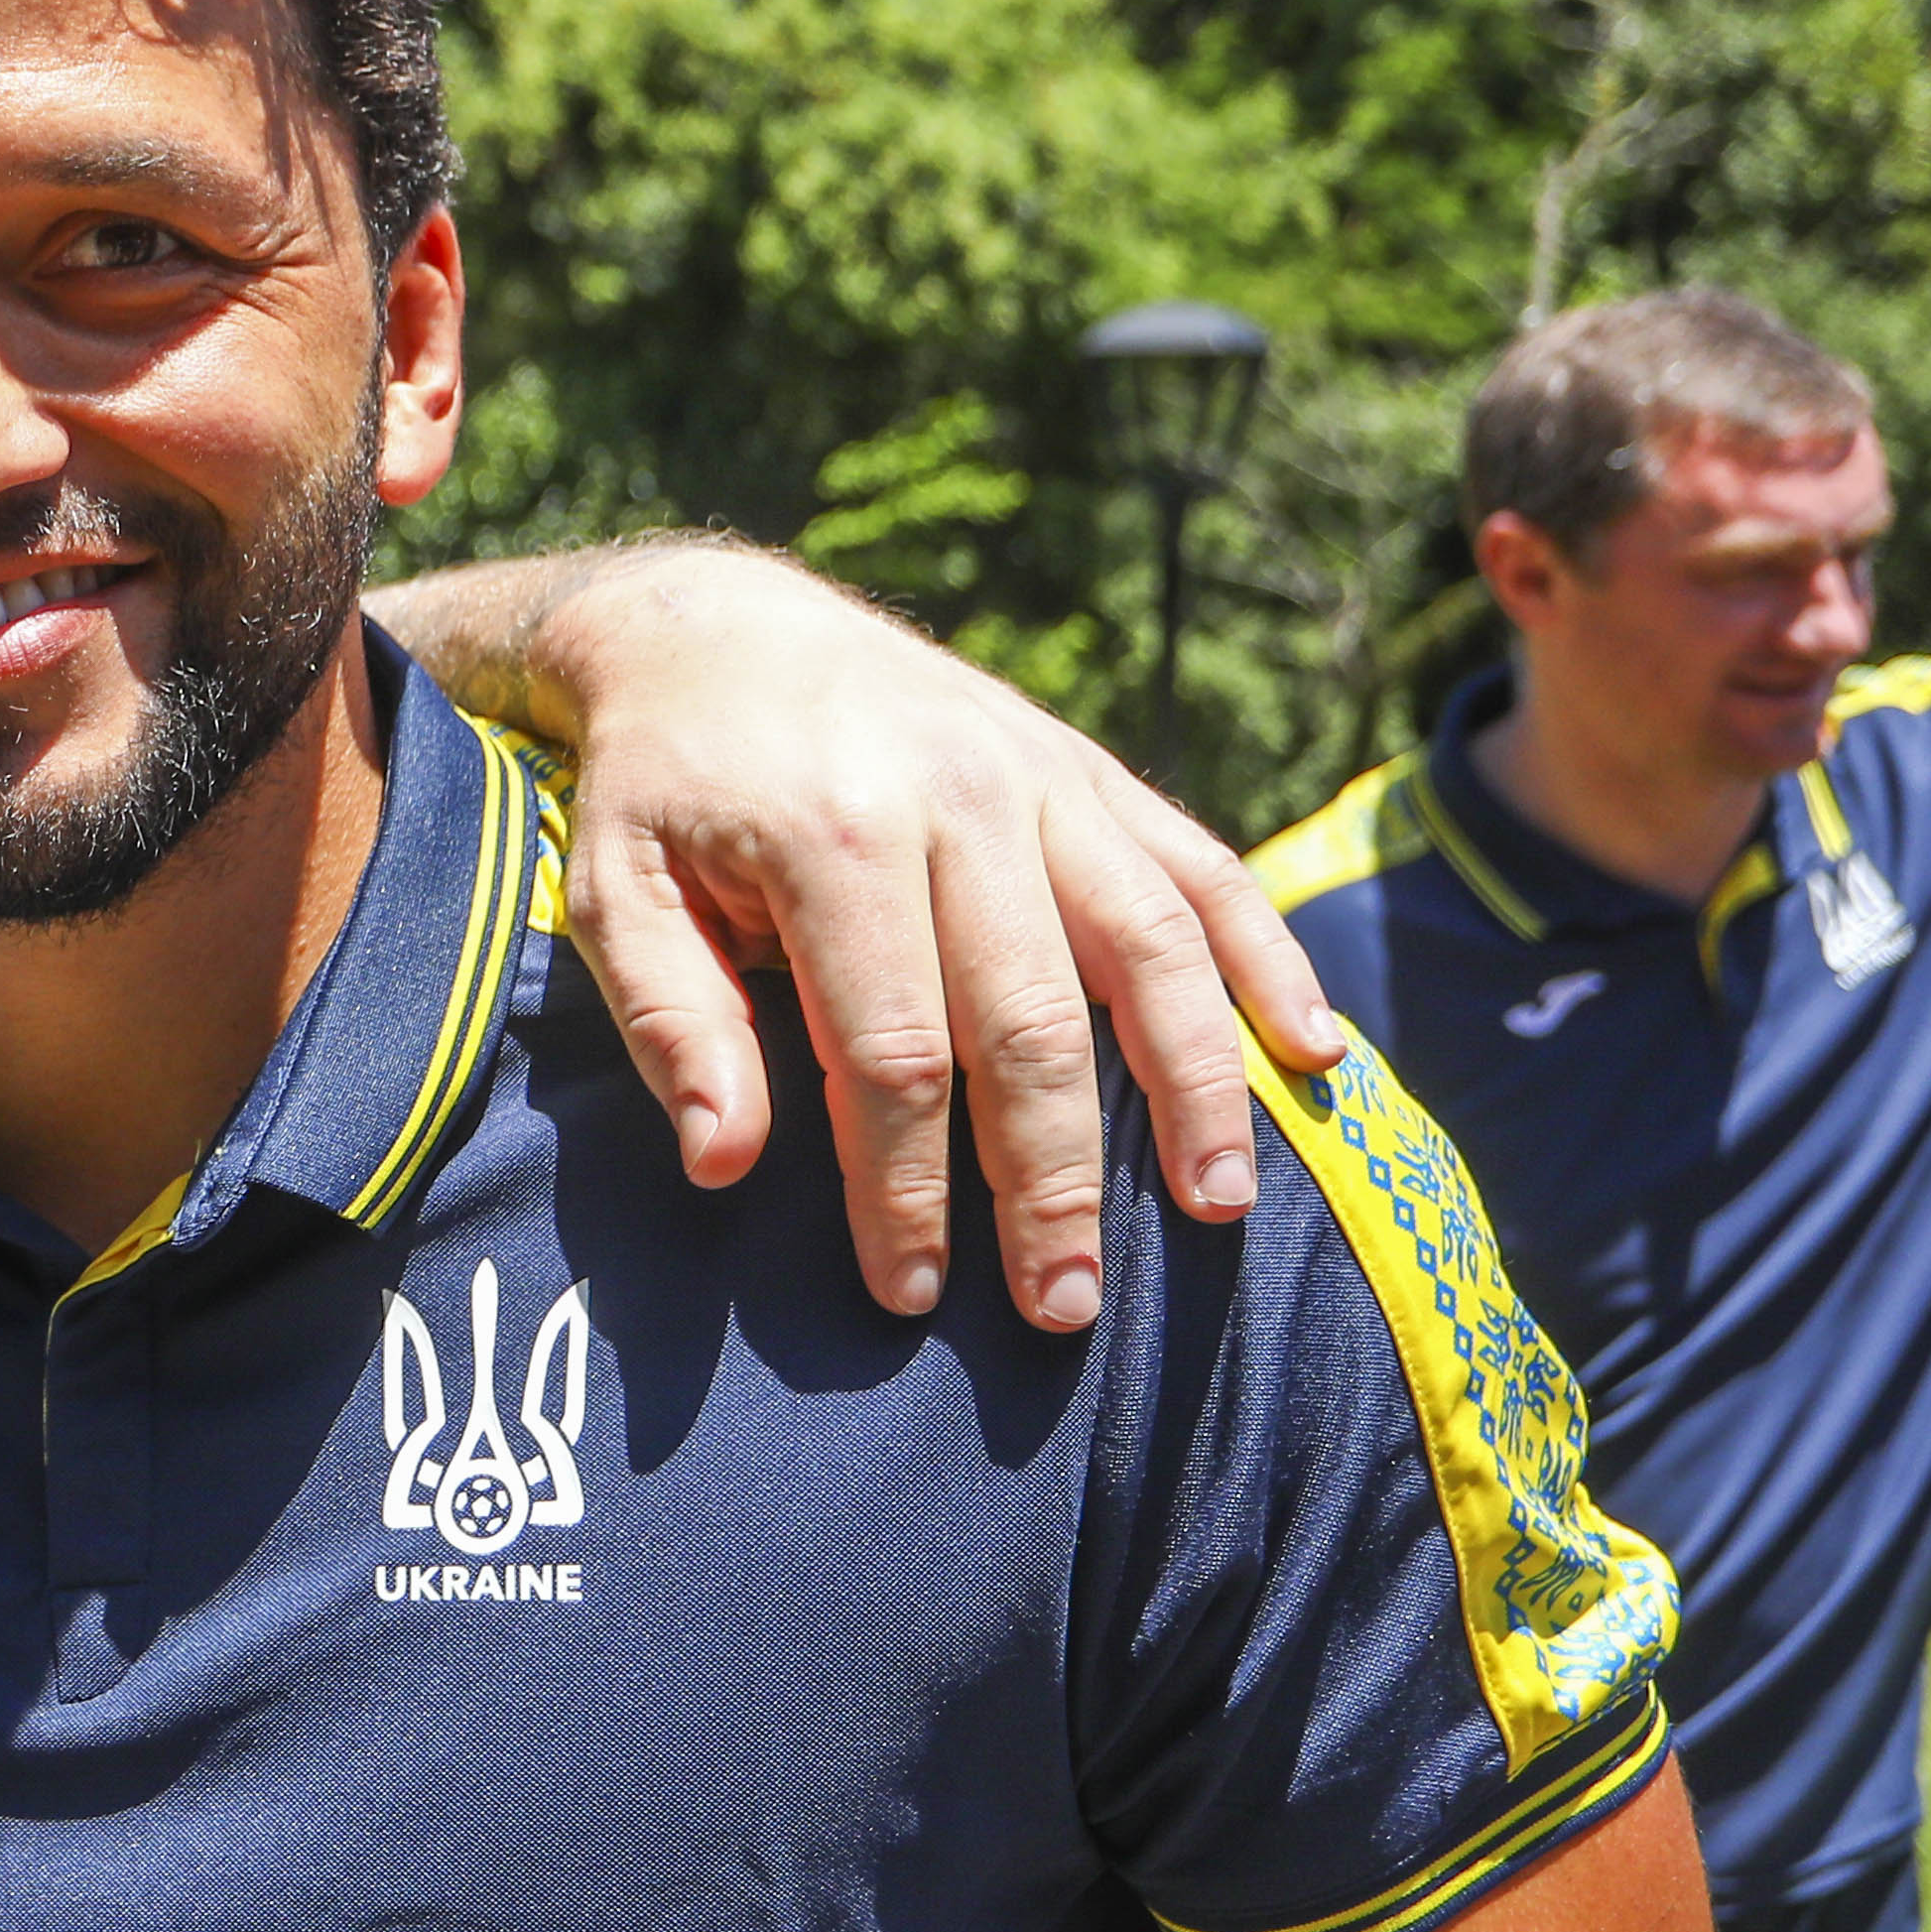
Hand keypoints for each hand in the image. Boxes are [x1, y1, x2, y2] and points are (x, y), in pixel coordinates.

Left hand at [382, 541, 1349, 1328]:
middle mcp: (958, 798)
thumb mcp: (617, 892)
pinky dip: (1270, 960)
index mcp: (832, 834)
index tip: (911, 1289)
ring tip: (1218, 1208)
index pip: (889, 1050)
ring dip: (1196, 1085)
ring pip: (1150, 945)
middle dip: (1055, 1177)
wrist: (718, 627)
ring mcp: (1041, 776)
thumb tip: (725, 1166)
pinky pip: (1204, 867)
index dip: (905, 1183)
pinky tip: (1314, 1054)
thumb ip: (670, 1023)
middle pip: (1032, 1020)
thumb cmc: (661, 787)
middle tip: (1065, 1305)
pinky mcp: (1089, 769)